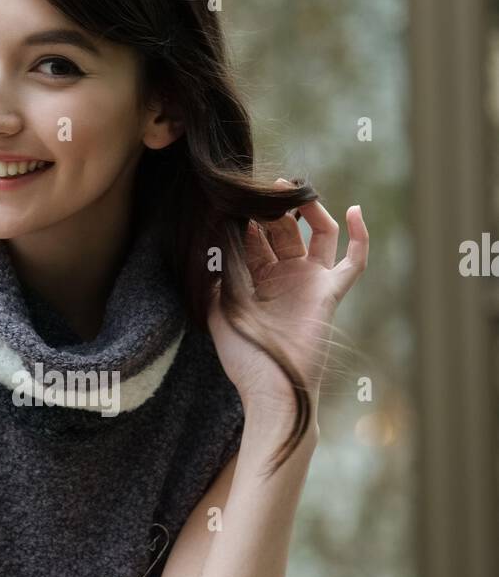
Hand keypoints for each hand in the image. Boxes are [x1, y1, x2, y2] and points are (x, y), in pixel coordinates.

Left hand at [208, 184, 368, 417]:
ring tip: (294, 191)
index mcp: (256, 280)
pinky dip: (360, 236)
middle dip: (275, 208)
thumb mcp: (220, 308)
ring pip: (317, 235)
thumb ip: (220, 274)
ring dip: (308, 211)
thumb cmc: (243, 357)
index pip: (256, 237)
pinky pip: (353, 261)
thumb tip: (217, 239)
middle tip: (265, 187)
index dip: (249, 217)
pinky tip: (355, 210)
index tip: (238, 198)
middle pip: (285, 230)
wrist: (270, 388)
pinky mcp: (330, 292)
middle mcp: (285, 277)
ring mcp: (310, 283)